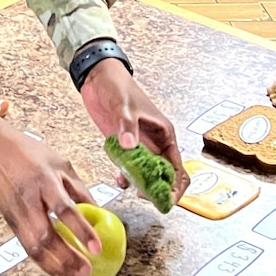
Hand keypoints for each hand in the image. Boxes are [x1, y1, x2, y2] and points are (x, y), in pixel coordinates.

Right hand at [0, 114, 100, 275]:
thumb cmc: (26, 151)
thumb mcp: (59, 162)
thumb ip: (78, 188)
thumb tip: (98, 211)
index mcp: (45, 181)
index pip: (63, 209)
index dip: (81, 230)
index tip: (96, 249)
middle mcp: (29, 200)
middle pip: (46, 237)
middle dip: (67, 259)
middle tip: (85, 274)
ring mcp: (17, 212)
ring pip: (33, 248)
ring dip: (54, 268)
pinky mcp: (9, 221)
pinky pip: (26, 246)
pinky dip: (42, 262)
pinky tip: (56, 270)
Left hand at [79, 58, 188, 204]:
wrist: (98, 76)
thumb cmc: (117, 85)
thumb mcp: (123, 105)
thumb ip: (127, 125)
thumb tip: (130, 145)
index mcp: (164, 134)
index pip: (177, 167)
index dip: (174, 186)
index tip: (165, 198)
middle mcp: (155, 142)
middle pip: (165, 175)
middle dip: (160, 190)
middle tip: (146, 197)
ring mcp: (140, 145)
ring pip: (149, 174)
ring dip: (144, 185)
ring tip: (134, 191)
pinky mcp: (125, 145)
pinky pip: (132, 167)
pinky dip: (128, 177)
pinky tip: (120, 181)